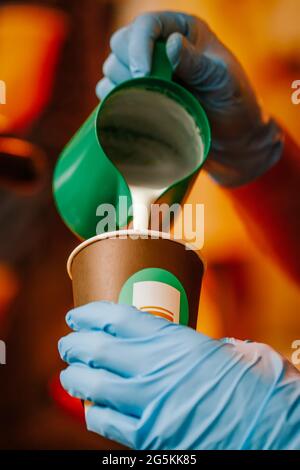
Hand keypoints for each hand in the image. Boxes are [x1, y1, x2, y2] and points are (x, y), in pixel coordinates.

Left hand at [58, 302, 299, 449]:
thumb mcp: (226, 349)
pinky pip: (106, 424)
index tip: (77, 314)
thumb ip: (193, 345)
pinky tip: (91, 407)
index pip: (116, 318)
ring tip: (69, 373)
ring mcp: (149, 405)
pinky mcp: (150, 437)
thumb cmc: (256, 384)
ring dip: (74, 377)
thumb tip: (177, 343)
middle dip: (74, 343)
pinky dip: (93, 412)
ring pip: (92, 387)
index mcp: (174, 340)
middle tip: (68, 342)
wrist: (274, 427)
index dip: (89, 313)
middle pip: (96, 349)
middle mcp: (154, 369)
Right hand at [96, 11, 282, 186]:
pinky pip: (110, 93)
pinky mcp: (138, 96)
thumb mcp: (223, 81)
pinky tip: (134, 113)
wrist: (232, 138)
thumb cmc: (235, 104)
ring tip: (148, 103)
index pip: (147, 24)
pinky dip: (115, 102)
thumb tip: (170, 44)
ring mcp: (147, 72)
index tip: (143, 73)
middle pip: (121, 43)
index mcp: (183, 31)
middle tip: (145, 89)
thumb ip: (198, 63)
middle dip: (127, 65)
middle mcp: (160, 47)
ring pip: (112, 68)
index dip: (138, 45)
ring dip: (121, 86)